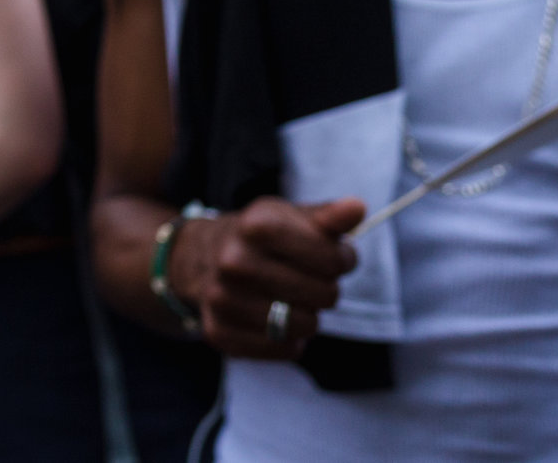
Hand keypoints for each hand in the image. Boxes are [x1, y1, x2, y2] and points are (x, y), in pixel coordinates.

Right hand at [170, 197, 362, 358]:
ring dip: (307, 316)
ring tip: (290, 299)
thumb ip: (328, 216)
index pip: (334, 259)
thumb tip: (358, 208)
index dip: (342, 259)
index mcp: (256, 226)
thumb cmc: (259, 237)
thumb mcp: (289, 217)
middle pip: (325, 295)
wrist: (199, 256)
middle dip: (325, 289)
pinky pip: (282, 349)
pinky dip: (288, 340)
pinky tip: (275, 319)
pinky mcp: (218, 332)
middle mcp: (234, 261)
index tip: (332, 256)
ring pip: (304, 326)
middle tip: (308, 279)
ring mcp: (222, 299)